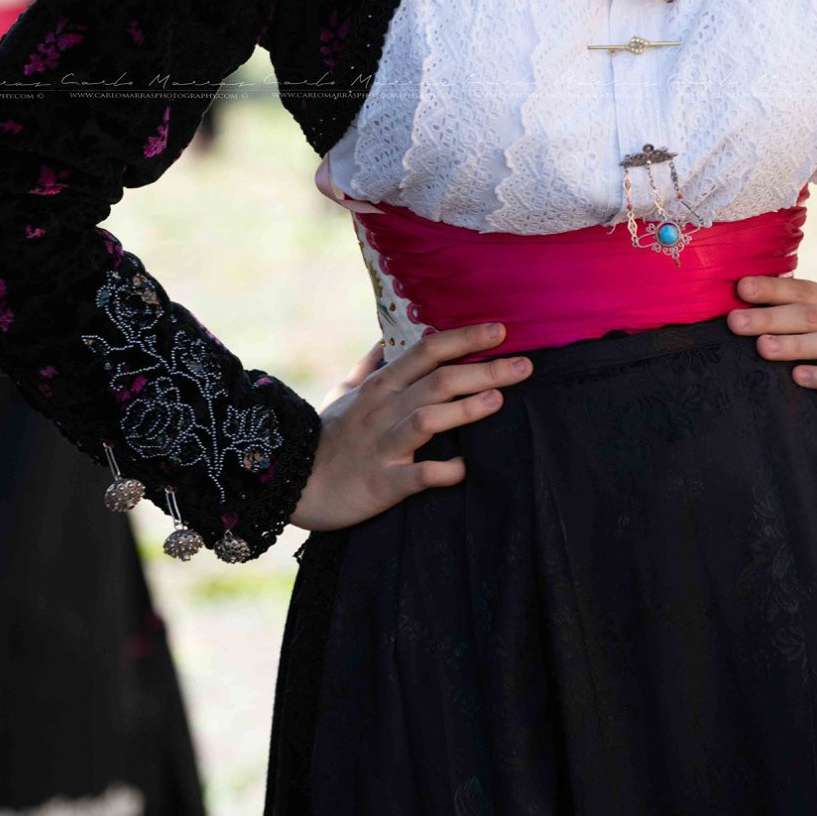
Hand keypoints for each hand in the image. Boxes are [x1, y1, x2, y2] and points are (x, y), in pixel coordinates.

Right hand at [290, 321, 533, 532]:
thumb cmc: (325, 438)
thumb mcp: (343, 393)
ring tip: (498, 400)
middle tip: (525, 365)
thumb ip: (369, 366)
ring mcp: (383, 446)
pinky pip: (417, 476)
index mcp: (379, 387)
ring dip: (465, 410)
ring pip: (427, 419)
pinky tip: (466, 468)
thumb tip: (387, 339)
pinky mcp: (382, 482)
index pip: (426, 351)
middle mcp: (383, 410)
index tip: (499, 330)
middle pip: (438, 381)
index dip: (463, 338)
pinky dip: (443, 470)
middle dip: (483, 369)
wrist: (291, 485)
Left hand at [728, 274, 816, 433]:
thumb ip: (800, 315)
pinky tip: (800, 378)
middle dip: (770, 316)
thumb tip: (745, 309)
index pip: (802, 290)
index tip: (738, 288)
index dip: (772, 288)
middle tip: (734, 321)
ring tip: (763, 348)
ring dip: (795, 344)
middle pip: (809, 314)